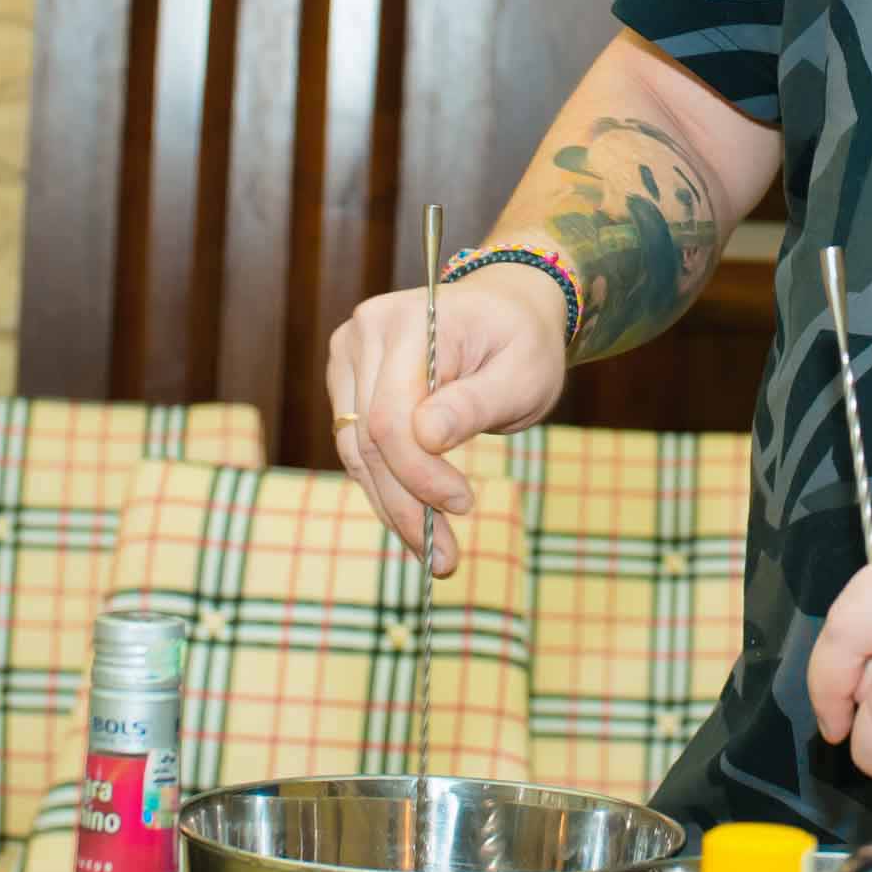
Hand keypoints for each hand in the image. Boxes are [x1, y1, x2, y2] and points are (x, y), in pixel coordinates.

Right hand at [323, 263, 570, 573]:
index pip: (392, 416)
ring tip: (434, 553)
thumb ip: (475, 404)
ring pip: (357, 451)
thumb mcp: (522, 375)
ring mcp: (350, 355)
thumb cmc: (522, 343)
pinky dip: (386, 488)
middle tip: (444, 559)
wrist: (507, 313)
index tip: (463, 505)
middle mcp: (366, 331)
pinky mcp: (348, 381)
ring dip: (393, 507)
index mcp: (410, 320)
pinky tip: (415, 522)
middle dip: (407, 505)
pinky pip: (358, 447)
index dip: (420, 472)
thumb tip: (426, 436)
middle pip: (370, 439)